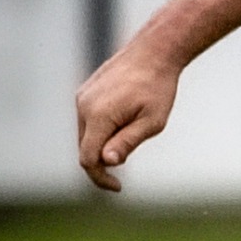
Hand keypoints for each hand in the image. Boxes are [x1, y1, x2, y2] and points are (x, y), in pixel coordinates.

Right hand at [76, 41, 180, 191]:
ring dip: (102, 145)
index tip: (118, 187)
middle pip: (85, 149)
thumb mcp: (152, 122)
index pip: (88, 159)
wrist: (153, 53)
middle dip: (102, 163)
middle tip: (125, 168)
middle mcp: (84, 106)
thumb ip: (128, 142)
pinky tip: (123, 121)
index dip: (100, 178)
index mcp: (99, 116)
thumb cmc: (158, 88)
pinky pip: (88, 121)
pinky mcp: (85, 93)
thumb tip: (107, 162)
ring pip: (85, 135)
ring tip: (131, 133)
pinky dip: (100, 131)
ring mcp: (82, 98)